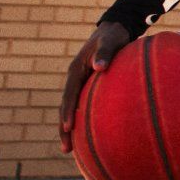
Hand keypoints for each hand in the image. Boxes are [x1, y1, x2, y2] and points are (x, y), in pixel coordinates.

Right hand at [60, 22, 131, 153]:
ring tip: (69, 150)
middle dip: (64, 128)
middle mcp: (75, 78)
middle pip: (66, 106)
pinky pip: (83, 106)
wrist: (114, 30)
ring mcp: (81, 83)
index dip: (68, 111)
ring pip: (72, 109)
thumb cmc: (114, 36)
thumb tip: (99, 66)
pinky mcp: (88, 87)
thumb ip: (106, 52)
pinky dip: (82, 120)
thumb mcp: (111, 41)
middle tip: (66, 149)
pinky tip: (88, 136)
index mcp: (77, 70)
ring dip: (69, 128)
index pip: (69, 94)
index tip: (69, 127)